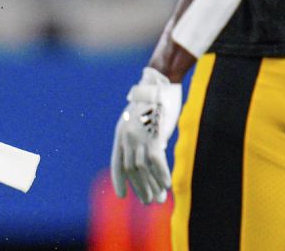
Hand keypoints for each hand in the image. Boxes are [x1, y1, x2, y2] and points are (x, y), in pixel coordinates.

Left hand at [111, 67, 181, 203]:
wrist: (158, 83)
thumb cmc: (154, 102)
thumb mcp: (142, 121)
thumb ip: (144, 139)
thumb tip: (154, 157)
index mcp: (121, 133)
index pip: (117, 162)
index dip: (119, 179)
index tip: (122, 195)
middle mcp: (126, 137)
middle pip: (130, 169)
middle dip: (139, 188)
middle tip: (148, 202)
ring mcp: (138, 136)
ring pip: (142, 169)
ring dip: (150, 186)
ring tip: (157, 199)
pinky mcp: (153, 135)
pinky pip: (156, 161)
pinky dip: (161, 175)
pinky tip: (167, 185)